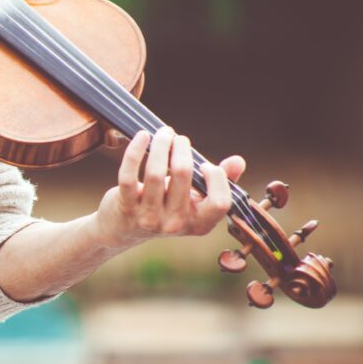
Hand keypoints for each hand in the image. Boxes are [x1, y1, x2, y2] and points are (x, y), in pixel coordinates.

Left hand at [95, 127, 245, 248]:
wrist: (123, 229)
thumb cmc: (165, 207)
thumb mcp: (194, 199)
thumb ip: (219, 182)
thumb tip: (238, 161)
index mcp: (199, 224)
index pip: (220, 203)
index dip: (217, 179)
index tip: (205, 164)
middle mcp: (175, 224)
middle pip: (184, 176)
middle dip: (182, 149)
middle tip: (178, 138)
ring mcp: (149, 217)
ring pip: (156, 173)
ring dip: (161, 145)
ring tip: (163, 133)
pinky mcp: (126, 207)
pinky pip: (129, 175)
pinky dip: (135, 152)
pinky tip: (142, 136)